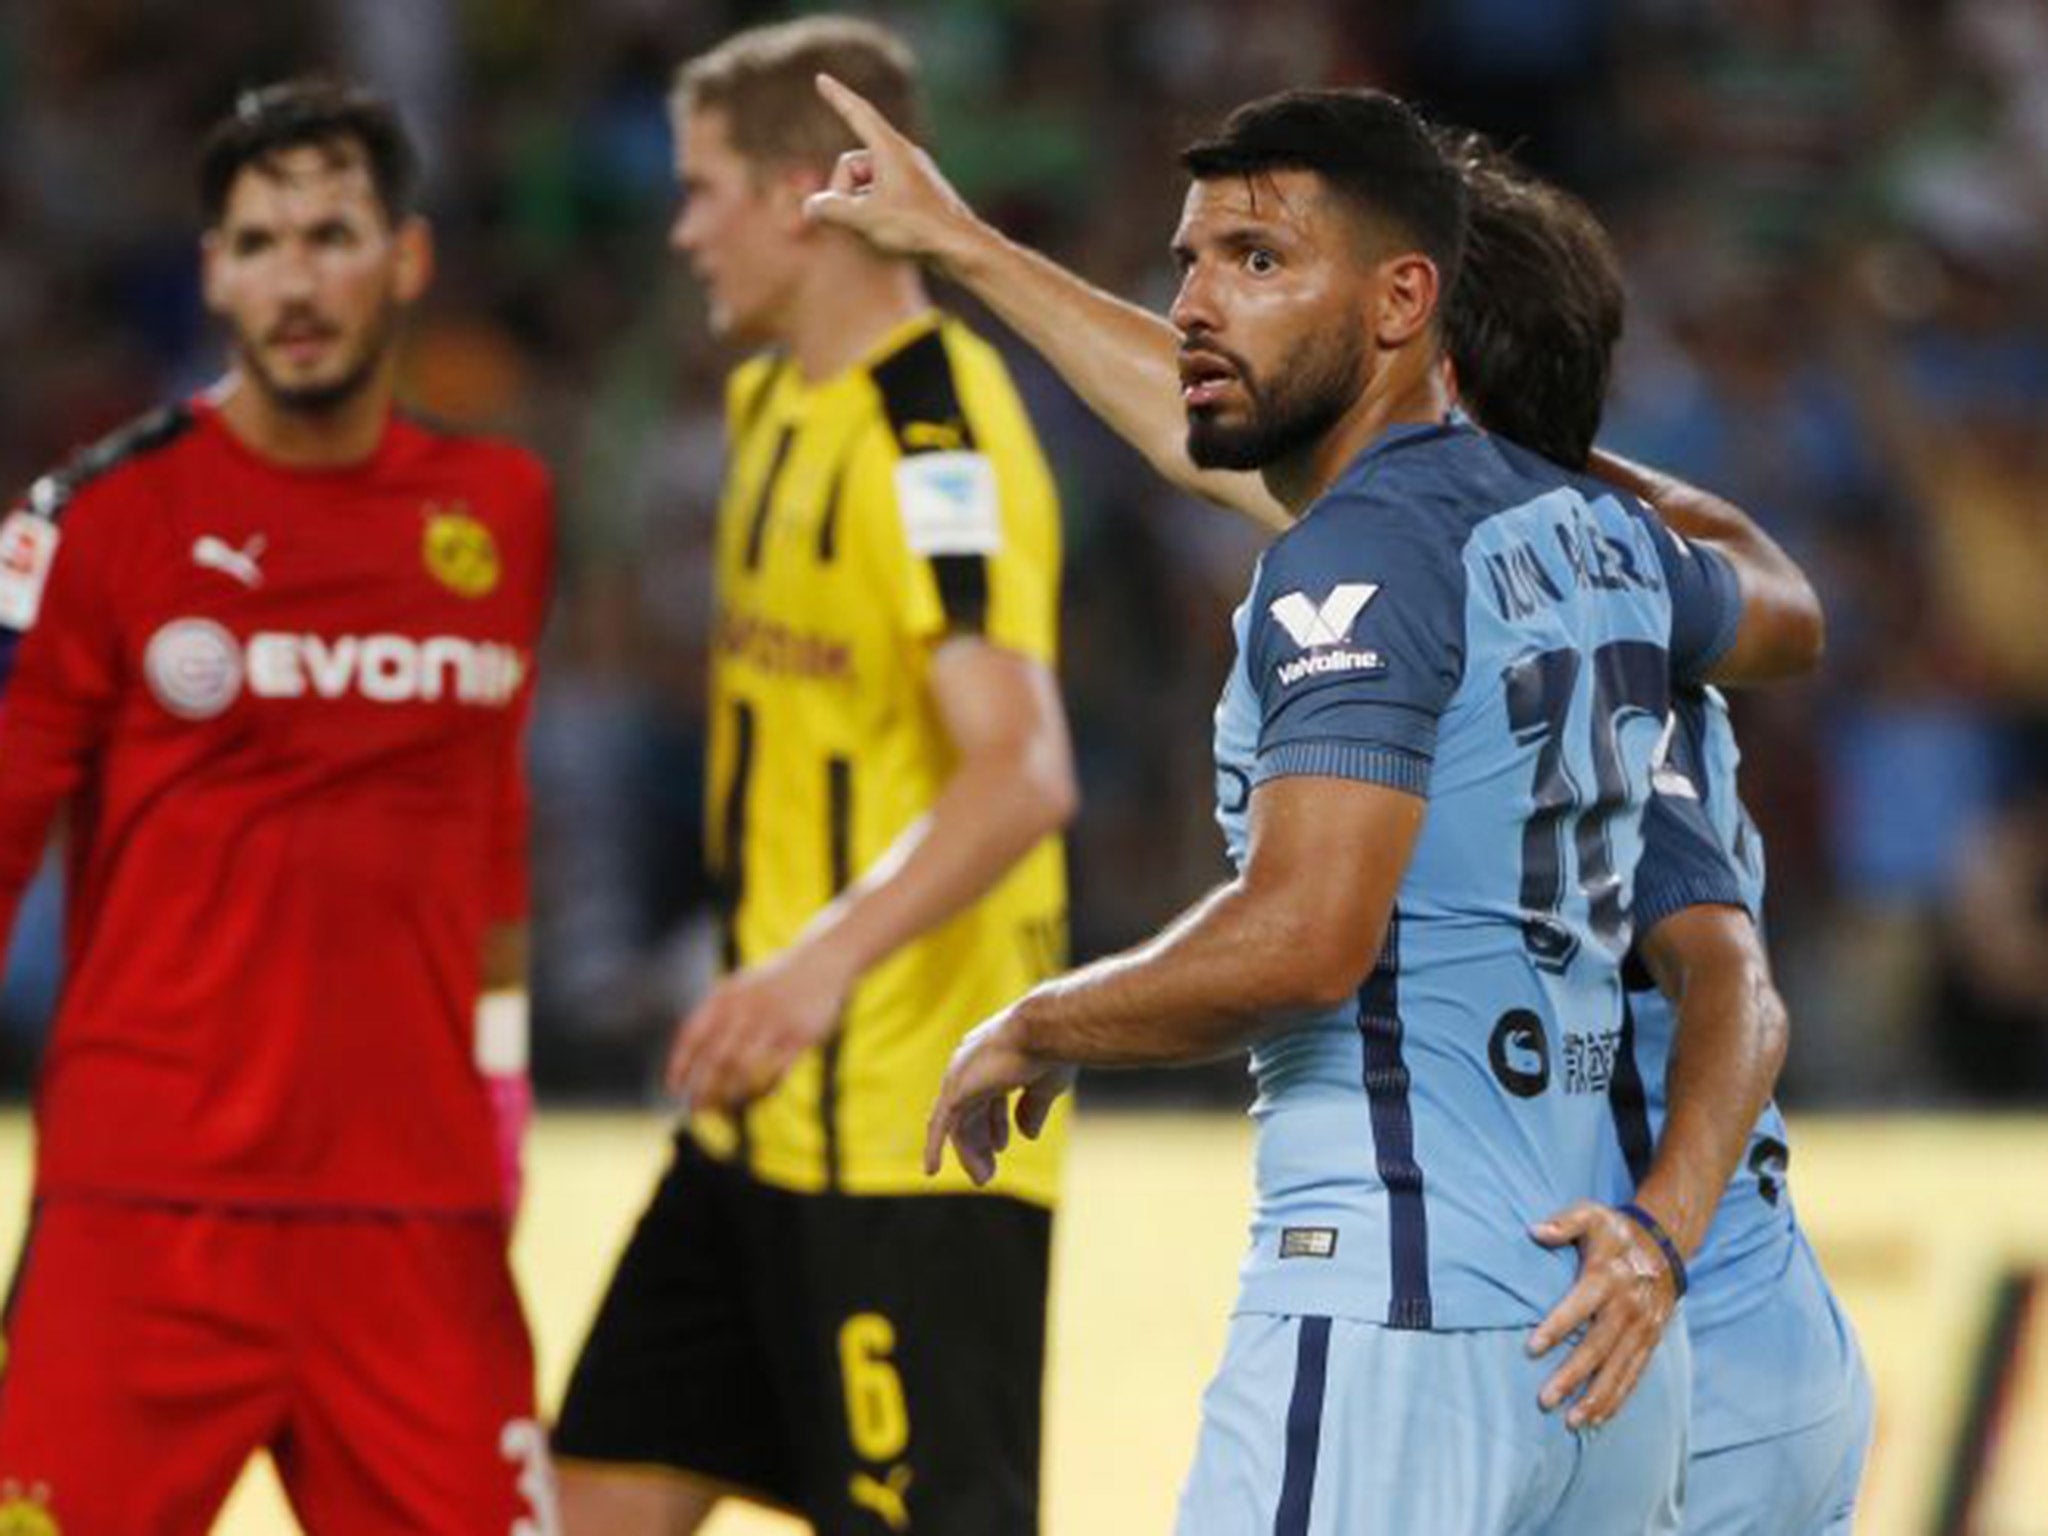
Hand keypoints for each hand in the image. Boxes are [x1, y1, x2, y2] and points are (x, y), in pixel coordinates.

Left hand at [665, 943, 853, 1111]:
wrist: (820, 963)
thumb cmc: (771, 983)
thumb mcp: (737, 989)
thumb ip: (712, 1017)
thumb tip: (687, 1060)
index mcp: (725, 997)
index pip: (692, 1036)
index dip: (679, 1066)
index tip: (673, 1089)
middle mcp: (747, 1009)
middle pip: (716, 1059)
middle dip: (703, 1088)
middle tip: (696, 1109)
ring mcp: (775, 1023)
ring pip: (744, 1069)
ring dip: (729, 1094)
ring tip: (722, 1110)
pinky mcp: (800, 1037)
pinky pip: (776, 1072)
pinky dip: (762, 1090)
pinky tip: (753, 1100)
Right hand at [803, 72, 980, 263]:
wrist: (961, 247)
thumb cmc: (916, 229)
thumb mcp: (863, 218)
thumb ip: (830, 209)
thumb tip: (811, 206)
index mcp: (890, 149)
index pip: (857, 113)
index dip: (836, 97)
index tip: (821, 79)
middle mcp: (903, 155)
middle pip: (852, 164)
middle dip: (843, 191)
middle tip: (854, 219)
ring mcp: (911, 175)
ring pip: (866, 183)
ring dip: (859, 206)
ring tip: (877, 230)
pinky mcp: (917, 194)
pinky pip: (881, 196)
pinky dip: (874, 212)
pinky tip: (888, 234)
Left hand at [924, 1005, 1075, 1184]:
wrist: (1043, 1031)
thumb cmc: (1051, 1049)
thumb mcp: (1045, 1084)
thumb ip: (1033, 1108)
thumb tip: (1028, 1135)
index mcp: (993, 1057)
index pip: (987, 1095)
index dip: (995, 1121)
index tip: (1002, 1146)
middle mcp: (972, 1064)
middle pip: (971, 1110)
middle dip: (980, 1140)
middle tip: (987, 1171)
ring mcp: (961, 1076)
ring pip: (959, 1122)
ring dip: (970, 1152)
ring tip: (983, 1179)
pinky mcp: (955, 1090)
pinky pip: (941, 1125)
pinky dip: (934, 1146)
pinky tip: (930, 1170)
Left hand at [1526, 1201, 1679, 1428]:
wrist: (1666, 1244)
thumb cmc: (1615, 1232)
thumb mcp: (1591, 1215)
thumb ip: (1564, 1222)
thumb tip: (1535, 1230)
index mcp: (1608, 1277)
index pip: (1579, 1306)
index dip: (1556, 1327)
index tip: (1531, 1348)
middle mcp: (1627, 1307)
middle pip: (1598, 1347)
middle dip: (1572, 1376)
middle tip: (1545, 1400)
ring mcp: (1642, 1328)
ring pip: (1618, 1369)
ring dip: (1596, 1397)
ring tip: (1572, 1421)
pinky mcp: (1650, 1341)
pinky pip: (1634, 1374)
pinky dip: (1618, 1398)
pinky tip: (1599, 1418)